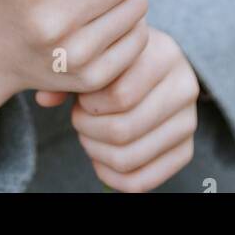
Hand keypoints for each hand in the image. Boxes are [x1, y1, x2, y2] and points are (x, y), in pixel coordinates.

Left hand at [38, 27, 199, 191]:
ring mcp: (189, 120)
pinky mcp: (186, 149)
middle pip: (123, 130)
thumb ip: (70, 73)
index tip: (81, 97)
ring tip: (89, 134)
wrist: (149, 65)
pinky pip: (141, 181)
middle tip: (79, 119)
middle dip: (88, 130)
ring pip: (129, 158)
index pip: (119, 95)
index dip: (88, 105)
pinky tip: (100, 158)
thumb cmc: (116, 60)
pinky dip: (111, 177)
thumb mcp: (97, 55)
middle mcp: (186, 86)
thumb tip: (44, 98)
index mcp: (165, 53)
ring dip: (96, 152)